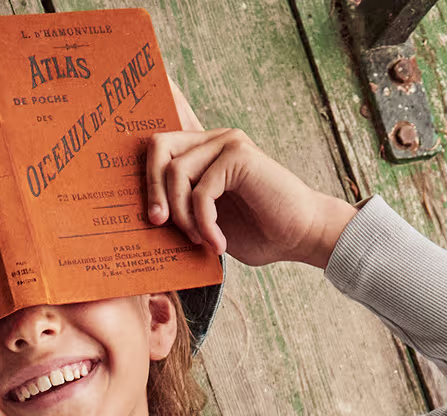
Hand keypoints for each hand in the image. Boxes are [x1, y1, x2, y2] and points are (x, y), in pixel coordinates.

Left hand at [145, 110, 356, 269]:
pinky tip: (218, 244)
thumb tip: (148, 220)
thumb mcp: (209, 224)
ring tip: (200, 241)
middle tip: (159, 225)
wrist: (302, 235)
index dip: (145, 177)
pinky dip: (204, 224)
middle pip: (159, 147)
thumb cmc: (260, 233)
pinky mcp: (239, 156)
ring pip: (176, 172)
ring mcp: (227, 143)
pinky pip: (201, 191)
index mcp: (204, 154)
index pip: (160, 148)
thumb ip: (184, 212)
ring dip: (182, 216)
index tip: (150, 218)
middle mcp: (214, 141)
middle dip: (152, 190)